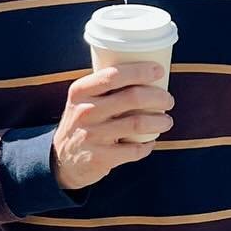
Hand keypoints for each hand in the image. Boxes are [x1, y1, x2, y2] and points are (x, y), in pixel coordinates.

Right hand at [51, 64, 173, 190]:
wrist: (61, 159)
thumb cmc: (83, 121)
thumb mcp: (83, 100)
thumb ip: (105, 86)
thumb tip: (145, 70)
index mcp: (80, 91)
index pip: (113, 74)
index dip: (140, 71)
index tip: (159, 70)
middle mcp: (85, 111)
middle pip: (132, 97)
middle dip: (159, 97)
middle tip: (168, 100)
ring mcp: (92, 135)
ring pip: (138, 123)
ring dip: (160, 121)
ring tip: (167, 120)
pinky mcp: (100, 158)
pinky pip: (134, 150)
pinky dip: (148, 145)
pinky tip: (151, 141)